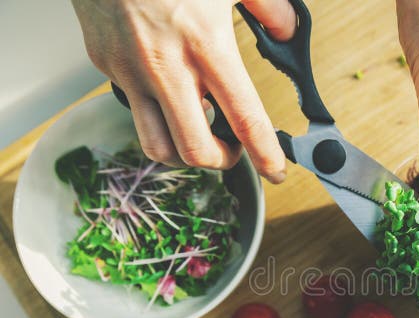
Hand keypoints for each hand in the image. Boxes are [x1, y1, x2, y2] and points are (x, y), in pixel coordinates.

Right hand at [71, 0, 294, 181]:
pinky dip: (157, 113)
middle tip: (233, 150)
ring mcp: (130, 70)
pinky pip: (133, 108)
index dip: (265, 154)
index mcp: (205, 44)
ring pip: (157, 145)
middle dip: (221, 161)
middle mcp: (165, 66)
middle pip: (195, 150)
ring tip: (201, 129)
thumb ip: (266, 6)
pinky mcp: (105, 66)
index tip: (276, 171)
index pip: (244, 117)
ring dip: (183, 149)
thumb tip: (285, 29)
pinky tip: (169, 91)